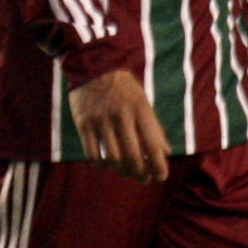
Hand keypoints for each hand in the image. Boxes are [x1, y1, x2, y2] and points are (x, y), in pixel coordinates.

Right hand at [69, 68, 169, 183]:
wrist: (93, 68)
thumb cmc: (123, 88)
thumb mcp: (143, 102)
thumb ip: (154, 127)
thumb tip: (164, 152)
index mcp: (140, 111)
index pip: (153, 145)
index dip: (158, 165)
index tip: (160, 177)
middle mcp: (121, 116)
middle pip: (132, 156)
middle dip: (140, 173)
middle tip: (143, 179)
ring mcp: (100, 121)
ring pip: (112, 158)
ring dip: (121, 171)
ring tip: (125, 173)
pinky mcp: (83, 123)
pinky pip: (91, 153)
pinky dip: (100, 164)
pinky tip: (105, 164)